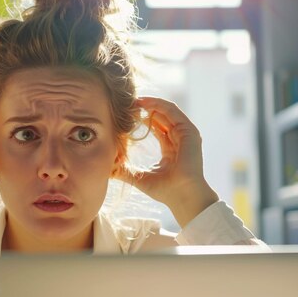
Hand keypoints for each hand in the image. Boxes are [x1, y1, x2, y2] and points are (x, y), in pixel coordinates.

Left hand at [117, 96, 218, 227]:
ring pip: (167, 111)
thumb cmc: (165, 191)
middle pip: (162, 117)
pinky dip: (158, 105)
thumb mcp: (140, 178)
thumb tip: (108, 170)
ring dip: (150, 104)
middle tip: (128, 104)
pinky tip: (145, 103)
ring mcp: (186, 134)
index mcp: (171, 149)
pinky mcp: (189, 131)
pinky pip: (172, 112)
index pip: (157, 128)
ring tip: (134, 101)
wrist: (183, 196)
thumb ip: (125, 171)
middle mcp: (179, 139)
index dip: (143, 120)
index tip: (127, 115)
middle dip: (145, 109)